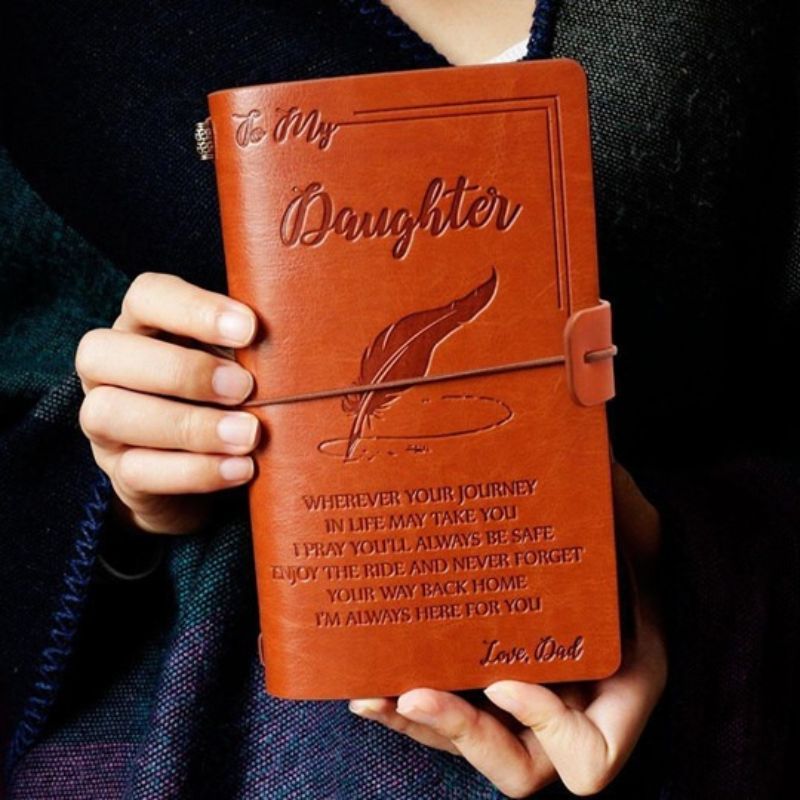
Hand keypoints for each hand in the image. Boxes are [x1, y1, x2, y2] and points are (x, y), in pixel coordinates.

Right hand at [75, 271, 261, 534]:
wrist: (203, 465)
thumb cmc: (226, 395)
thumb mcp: (238, 362)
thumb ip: (253, 349)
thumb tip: (301, 344)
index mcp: (142, 324)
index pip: (145, 296)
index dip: (193, 309)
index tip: (249, 329)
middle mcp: (108, 368)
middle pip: (105, 352)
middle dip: (184, 371)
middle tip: (245, 388)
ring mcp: (102, 420)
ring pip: (110, 414)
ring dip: (188, 426)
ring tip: (248, 435)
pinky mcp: (117, 470)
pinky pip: (137, 471)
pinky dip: (195, 471)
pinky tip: (241, 468)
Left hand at [348, 460, 666, 796]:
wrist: (600, 541)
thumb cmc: (626, 536)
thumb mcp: (632, 521)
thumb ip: (617, 502)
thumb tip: (590, 450)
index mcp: (618, 685)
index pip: (592, 755)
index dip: (552, 729)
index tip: (508, 680)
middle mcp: (568, 706)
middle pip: (516, 765)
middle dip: (462, 732)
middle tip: (416, 692)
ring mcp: (522, 700)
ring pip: (469, 744)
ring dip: (418, 725)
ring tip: (372, 694)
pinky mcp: (486, 684)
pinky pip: (448, 713)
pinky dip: (409, 707)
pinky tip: (370, 683)